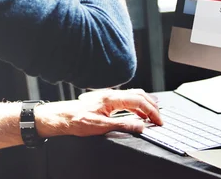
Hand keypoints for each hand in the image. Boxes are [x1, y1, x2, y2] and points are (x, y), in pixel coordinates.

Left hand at [35, 89, 162, 137]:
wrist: (61, 117)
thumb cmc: (76, 120)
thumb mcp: (100, 127)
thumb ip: (122, 125)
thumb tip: (140, 126)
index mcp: (112, 98)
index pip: (139, 101)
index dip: (151, 111)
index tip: (158, 121)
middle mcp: (111, 94)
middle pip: (139, 95)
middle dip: (152, 106)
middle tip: (159, 118)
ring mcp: (109, 96)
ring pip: (133, 95)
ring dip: (145, 104)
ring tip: (153, 114)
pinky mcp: (106, 100)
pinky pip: (127, 99)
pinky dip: (137, 105)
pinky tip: (138, 112)